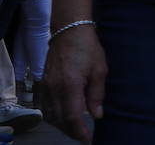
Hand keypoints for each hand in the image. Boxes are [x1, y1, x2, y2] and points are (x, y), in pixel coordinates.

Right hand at [43, 24, 105, 142]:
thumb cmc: (88, 49)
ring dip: (61, 125)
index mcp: (70, 85)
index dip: (79, 131)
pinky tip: (63, 118)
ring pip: (50, 115)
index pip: (71, 116)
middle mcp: (54, 88)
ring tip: (75, 129)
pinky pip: (45, 107)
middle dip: (71, 131)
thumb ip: (97, 94)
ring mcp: (46, 86)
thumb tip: (97, 115)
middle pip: (58, 119)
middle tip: (83, 136)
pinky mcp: (43, 84)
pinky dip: (53, 116)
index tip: (87, 139)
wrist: (69, 31)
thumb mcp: (100, 70)